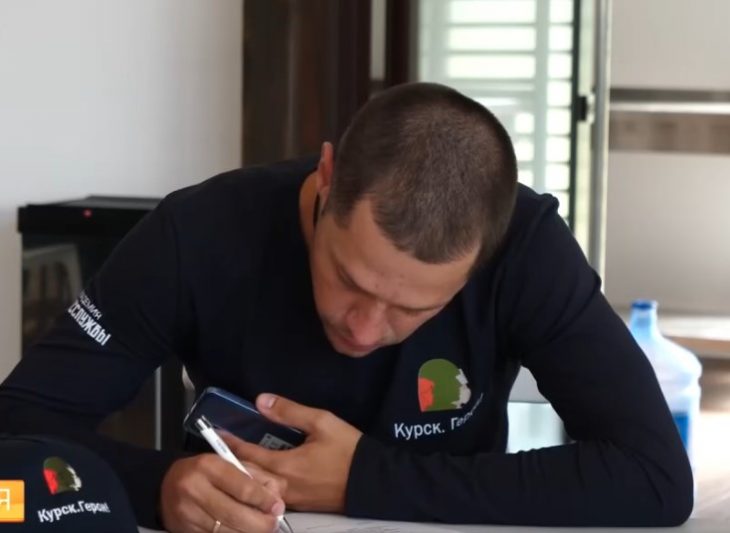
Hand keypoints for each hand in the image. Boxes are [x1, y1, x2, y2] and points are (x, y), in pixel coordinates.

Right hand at [160, 453, 286, 532]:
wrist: (167, 483)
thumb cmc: (207, 472)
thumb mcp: (231, 463)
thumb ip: (257, 475)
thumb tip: (277, 494)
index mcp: (209, 466)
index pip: (243, 488)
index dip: (264, 501)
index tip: (277, 507)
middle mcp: (195, 489)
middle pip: (235, 515)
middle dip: (260, 523)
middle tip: (273, 524)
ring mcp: (188, 513)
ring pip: (226, 532)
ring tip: (260, 528)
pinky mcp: (185, 531)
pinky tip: (242, 531)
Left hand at [223, 394, 362, 512]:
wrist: (374, 481)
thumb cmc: (349, 450)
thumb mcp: (322, 422)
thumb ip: (290, 412)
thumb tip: (262, 401)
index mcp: (285, 466)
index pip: (248, 455)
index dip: (231, 444)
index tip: (217, 434)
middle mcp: (283, 487)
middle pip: (248, 477)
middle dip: (232, 463)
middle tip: (219, 451)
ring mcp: (292, 500)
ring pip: (259, 488)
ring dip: (246, 475)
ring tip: (236, 463)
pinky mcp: (302, 506)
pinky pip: (273, 495)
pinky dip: (261, 485)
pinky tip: (260, 477)